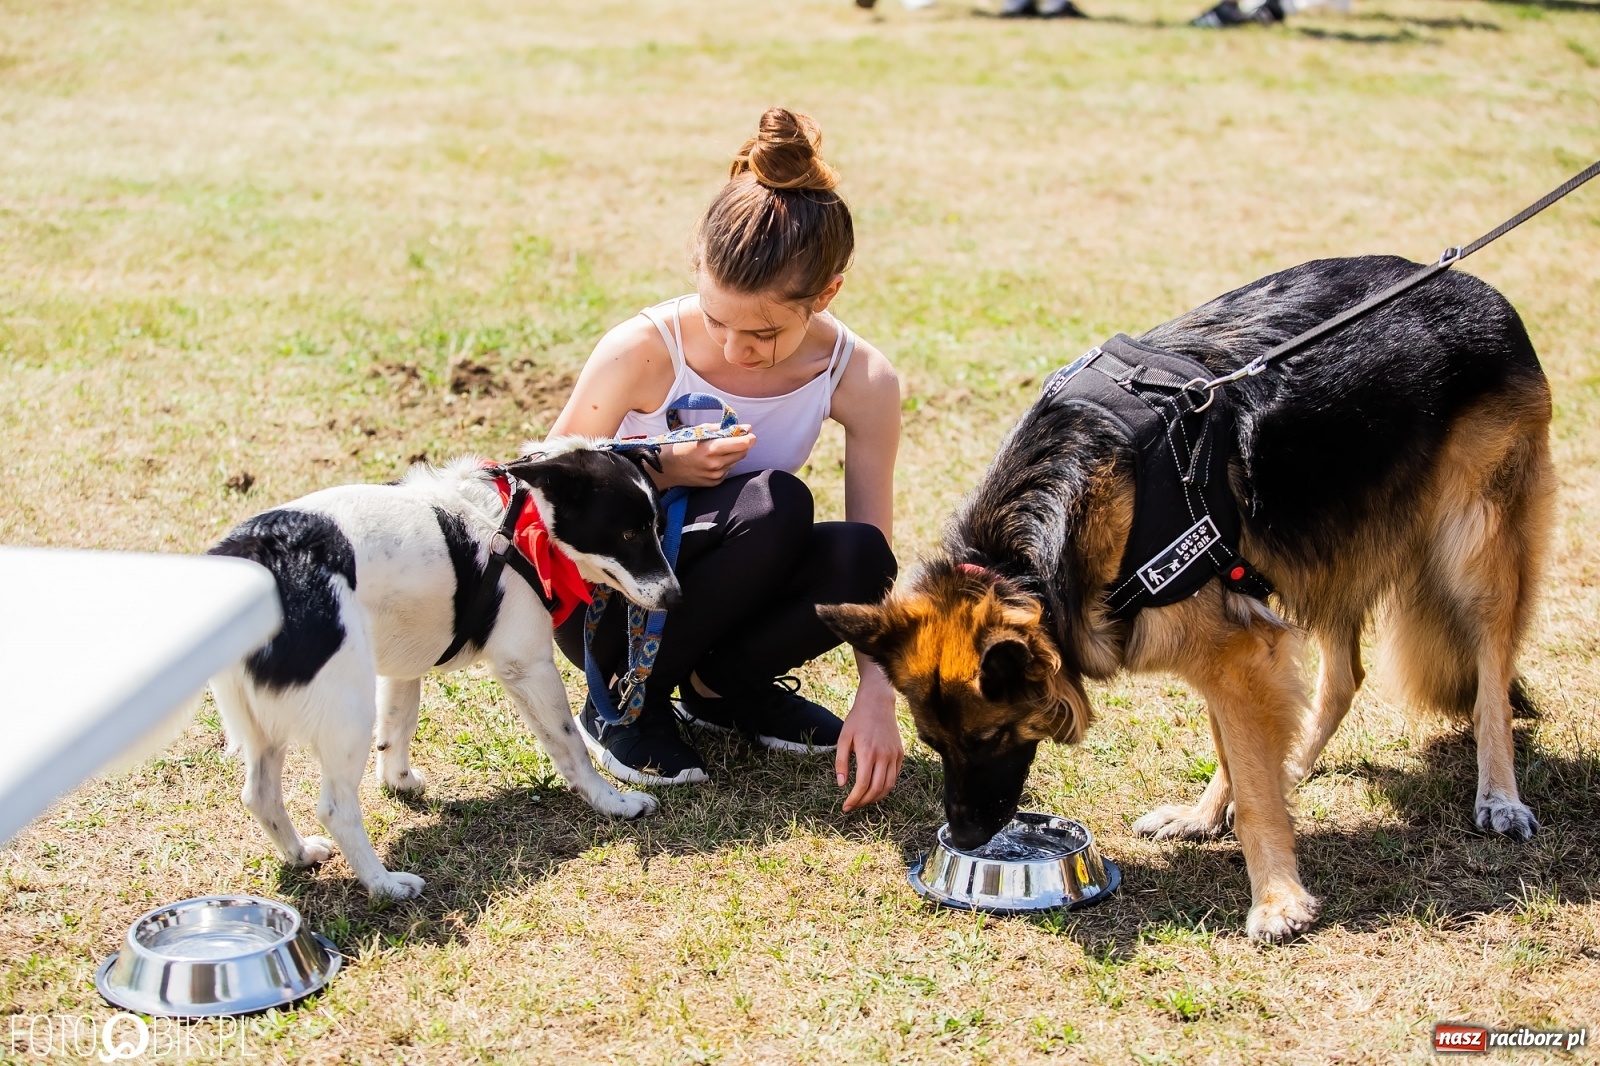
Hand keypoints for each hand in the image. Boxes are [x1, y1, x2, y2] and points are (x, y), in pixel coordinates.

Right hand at [654, 428, 755, 487]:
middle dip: (741, 444)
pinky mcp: (714, 483)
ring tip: (717, 450)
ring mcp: (715, 475)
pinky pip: (728, 470)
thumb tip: (745, 428)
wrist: (665, 468)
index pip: (742, 444)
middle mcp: (715, 464)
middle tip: (733, 438)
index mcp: (711, 449)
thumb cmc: (681, 445)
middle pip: (742, 453)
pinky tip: (712, 460)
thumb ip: (723, 429)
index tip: (749, 433)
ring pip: (736, 462)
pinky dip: (725, 464)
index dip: (749, 438)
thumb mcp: (699, 431)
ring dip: (732, 454)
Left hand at [836, 673, 903, 811]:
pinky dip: (885, 787)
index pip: (863, 785)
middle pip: (877, 790)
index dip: (854, 799)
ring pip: (888, 786)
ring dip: (876, 798)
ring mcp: (894, 755)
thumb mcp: (843, 738)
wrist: (878, 702)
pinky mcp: (900, 754)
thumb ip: (841, 762)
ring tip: (863, 800)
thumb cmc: (857, 719)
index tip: (846, 807)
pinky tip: (874, 788)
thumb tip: (842, 785)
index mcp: (867, 752)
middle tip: (853, 805)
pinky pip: (895, 777)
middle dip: (864, 802)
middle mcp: (883, 756)